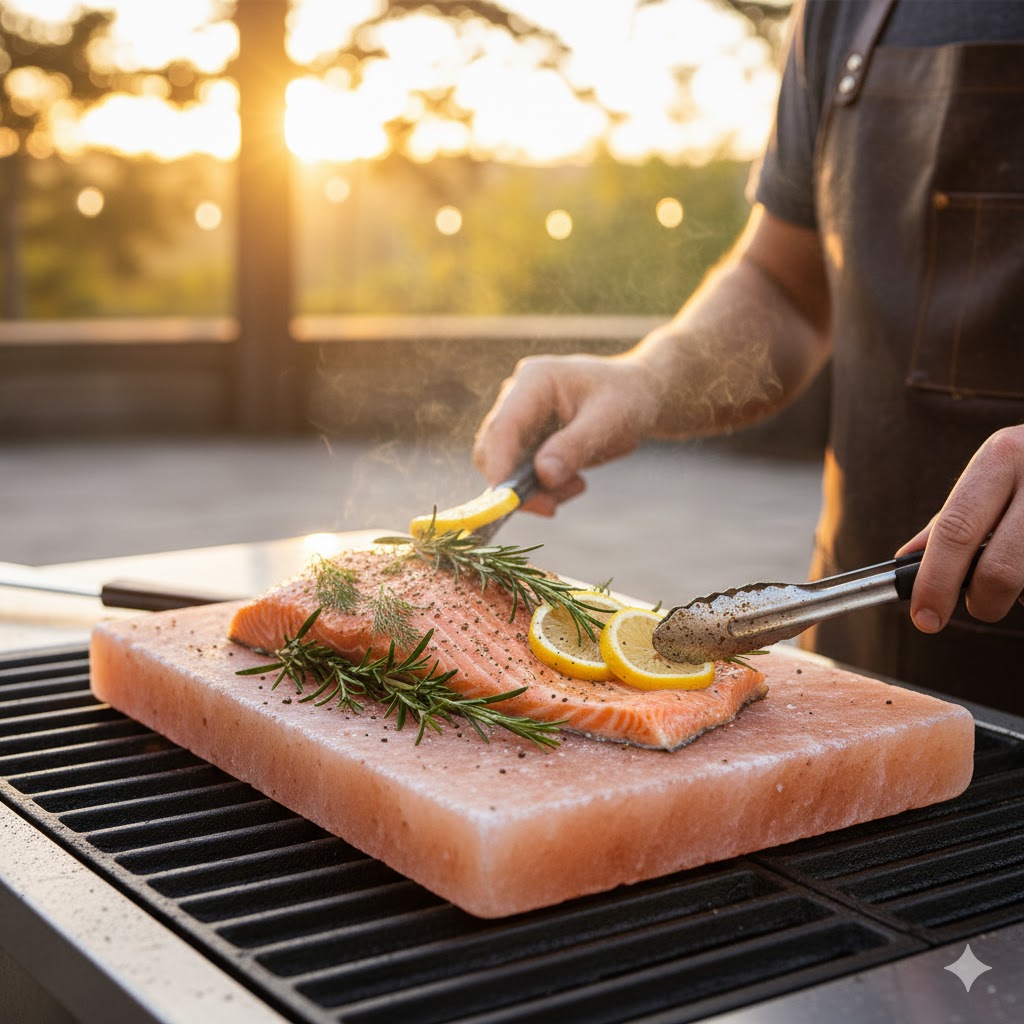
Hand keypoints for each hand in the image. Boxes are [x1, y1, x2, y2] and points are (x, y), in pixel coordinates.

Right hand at [472, 353, 663, 514]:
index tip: (507, 500)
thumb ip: (575, 446)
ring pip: (502, 466)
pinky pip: (517, 473)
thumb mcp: (610, 421)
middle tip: (553, 507)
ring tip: (576, 485)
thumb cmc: (626, 399)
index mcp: (534, 380)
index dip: (499, 464)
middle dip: (516, 485)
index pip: (504, 425)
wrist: (635, 395)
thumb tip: (544, 475)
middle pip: (492, 449)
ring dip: (533, 489)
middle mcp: (516, 396)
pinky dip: (540, 488)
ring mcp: (517, 418)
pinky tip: (573, 481)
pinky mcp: (523, 439)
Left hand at [897, 425, 1023, 631]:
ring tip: (1021, 568)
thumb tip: (907, 559)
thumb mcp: (991, 474)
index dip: (935, 582)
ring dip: (1023, 593)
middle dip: (982, 602)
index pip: (956, 531)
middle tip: (979, 603)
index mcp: (1000, 458)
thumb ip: (953, 518)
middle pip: (999, 569)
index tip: (924, 617)